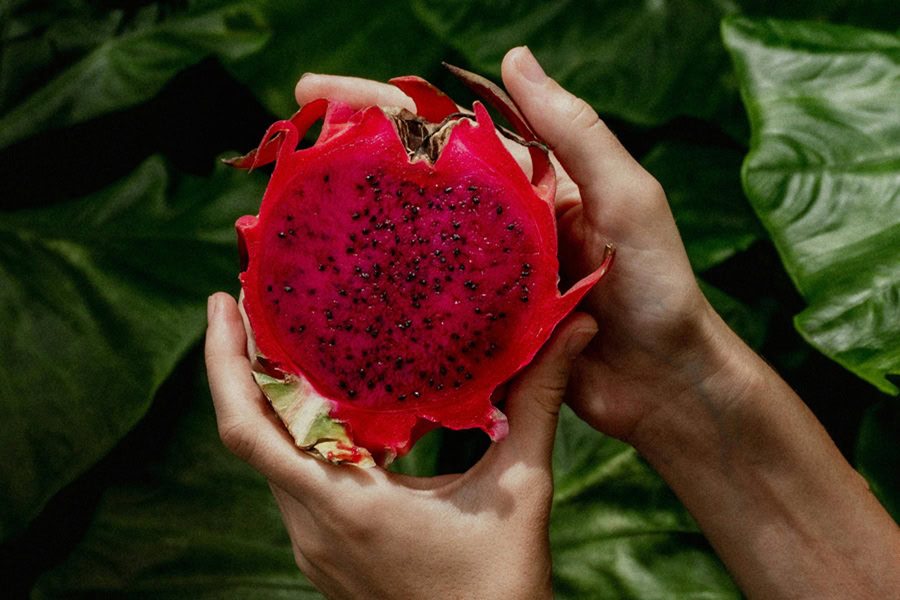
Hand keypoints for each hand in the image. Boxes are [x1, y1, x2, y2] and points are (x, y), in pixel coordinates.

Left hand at [205, 292, 597, 599]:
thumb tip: (572, 329)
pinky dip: (292, 435)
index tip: (223, 302)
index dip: (223, 363)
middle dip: (240, 364)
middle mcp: (312, 526)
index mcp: (345, 504)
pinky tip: (321, 405)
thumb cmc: (501, 583)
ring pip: (268, 459)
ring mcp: (313, 545)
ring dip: (266, 399)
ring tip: (282, 339)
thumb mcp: (520, 486)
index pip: (250, 432)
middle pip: (248, 435)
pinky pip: (290, 482)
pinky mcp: (324, 552)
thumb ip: (538, 401)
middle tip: (252, 298)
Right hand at [296, 49, 730, 446]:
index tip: (318, 92)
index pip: (445, 128)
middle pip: (415, 181)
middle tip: (290, 146)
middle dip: (351, 157)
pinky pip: (425, 305)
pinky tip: (342, 295)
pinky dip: (386, 295)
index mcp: (529, 182)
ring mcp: (485, 277)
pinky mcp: (480, 328)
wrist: (667, 384)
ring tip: (297, 217)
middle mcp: (498, 224)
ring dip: (358, 227)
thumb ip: (575, 133)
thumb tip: (513, 56)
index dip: (382, 106)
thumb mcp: (626, 198)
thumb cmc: (659, 288)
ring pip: (412, 244)